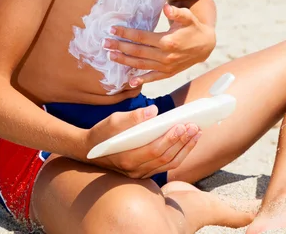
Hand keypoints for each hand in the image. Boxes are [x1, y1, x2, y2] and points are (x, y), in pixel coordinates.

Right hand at [84, 104, 200, 177]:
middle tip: (195, 126)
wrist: (89, 151)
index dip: (170, 139)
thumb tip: (154, 111)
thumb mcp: (113, 121)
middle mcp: (135, 171)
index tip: (182, 125)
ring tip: (196, 133)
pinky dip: (179, 154)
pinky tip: (187, 142)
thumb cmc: (102, 133)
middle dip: (182, 142)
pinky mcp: (144, 173)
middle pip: (165, 158)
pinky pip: (165, 166)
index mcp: (127, 158)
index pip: (154, 150)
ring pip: (168, 164)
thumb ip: (133, 117)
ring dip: (185, 149)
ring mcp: (140, 175)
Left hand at [104, 4, 214, 84]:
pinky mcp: (169, 73)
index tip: (112, 29)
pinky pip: (153, 78)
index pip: (141, 37)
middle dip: (119, 47)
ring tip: (110, 56)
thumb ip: (176, 12)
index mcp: (168, 41)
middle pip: (137, 51)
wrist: (206, 46)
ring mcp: (167, 66)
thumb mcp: (187, 17)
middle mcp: (166, 56)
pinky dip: (141, 80)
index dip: (126, 33)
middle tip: (104, 43)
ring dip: (124, 61)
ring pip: (141, 65)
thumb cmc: (194, 28)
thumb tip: (166, 7)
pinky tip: (129, 82)